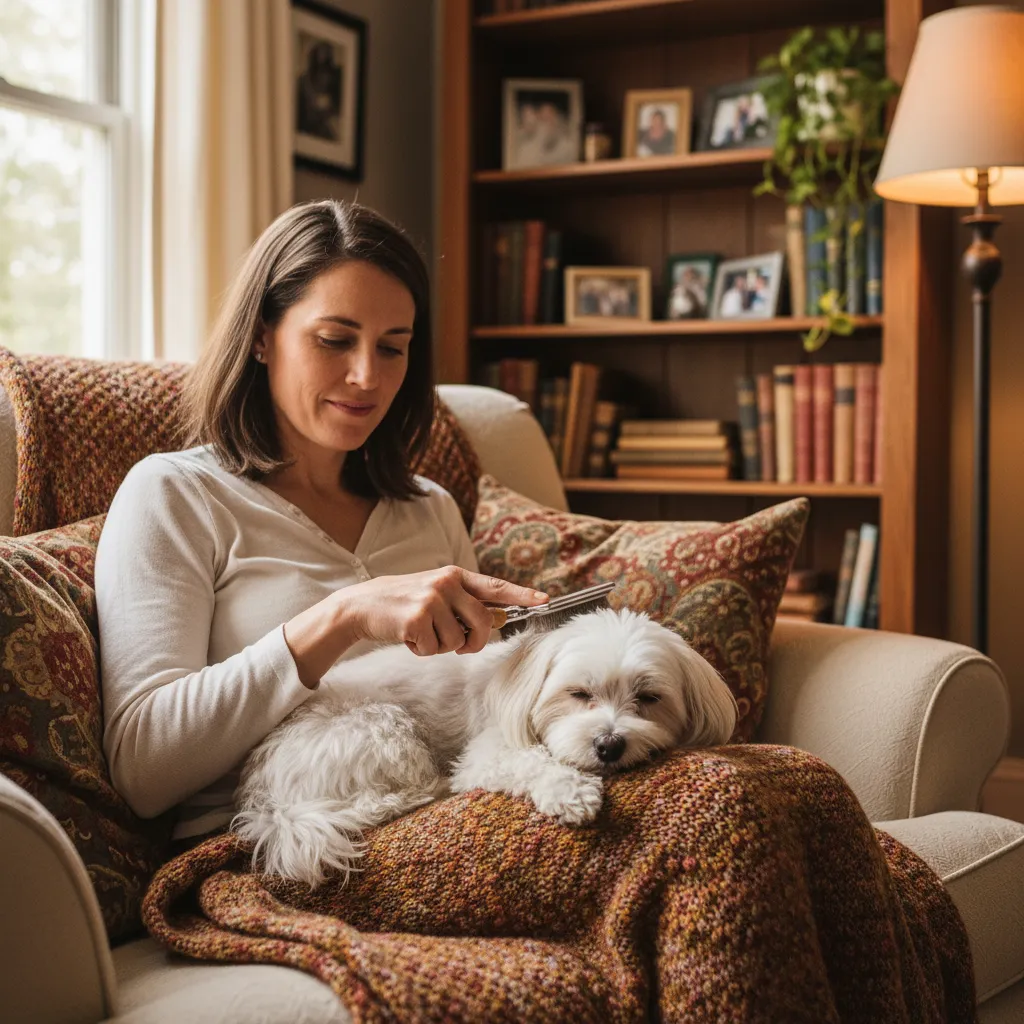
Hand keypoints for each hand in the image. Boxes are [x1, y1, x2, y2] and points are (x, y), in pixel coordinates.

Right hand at [340, 566, 548, 656]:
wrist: (361, 606)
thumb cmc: (402, 603)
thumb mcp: (436, 596)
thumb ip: (465, 605)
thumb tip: (499, 619)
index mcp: (454, 576)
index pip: (495, 587)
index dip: (522, 594)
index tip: (544, 599)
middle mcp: (446, 583)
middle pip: (483, 623)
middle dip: (474, 642)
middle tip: (459, 646)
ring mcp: (431, 599)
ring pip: (458, 641)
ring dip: (441, 647)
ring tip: (422, 633)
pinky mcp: (416, 618)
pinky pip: (435, 649)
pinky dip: (422, 650)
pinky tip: (408, 636)